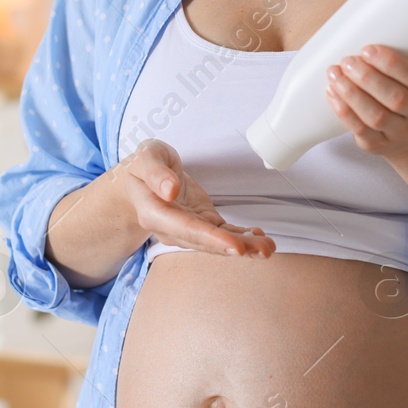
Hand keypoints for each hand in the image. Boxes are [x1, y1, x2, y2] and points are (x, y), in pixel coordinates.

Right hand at [117, 140, 274, 257]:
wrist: (139, 181)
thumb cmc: (142, 166)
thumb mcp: (145, 157)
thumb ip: (156, 172)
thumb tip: (170, 189)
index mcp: (154, 213)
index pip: (185, 228)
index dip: (210, 238)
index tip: (235, 245)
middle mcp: (171, 229)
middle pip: (205, 241)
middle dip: (235, 247)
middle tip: (263, 250)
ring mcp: (188, 229)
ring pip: (217, 241)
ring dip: (245, 246)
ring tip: (268, 247)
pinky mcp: (201, 223)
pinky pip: (222, 234)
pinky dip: (242, 236)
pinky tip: (259, 237)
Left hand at [325, 45, 407, 158]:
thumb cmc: (404, 85)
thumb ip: (395, 49)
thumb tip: (354, 23)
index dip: (391, 64)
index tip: (367, 49)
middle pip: (396, 98)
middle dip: (367, 78)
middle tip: (347, 61)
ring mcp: (400, 131)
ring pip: (376, 117)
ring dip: (351, 94)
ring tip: (334, 74)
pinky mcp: (379, 144)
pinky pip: (361, 130)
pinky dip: (344, 111)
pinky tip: (332, 93)